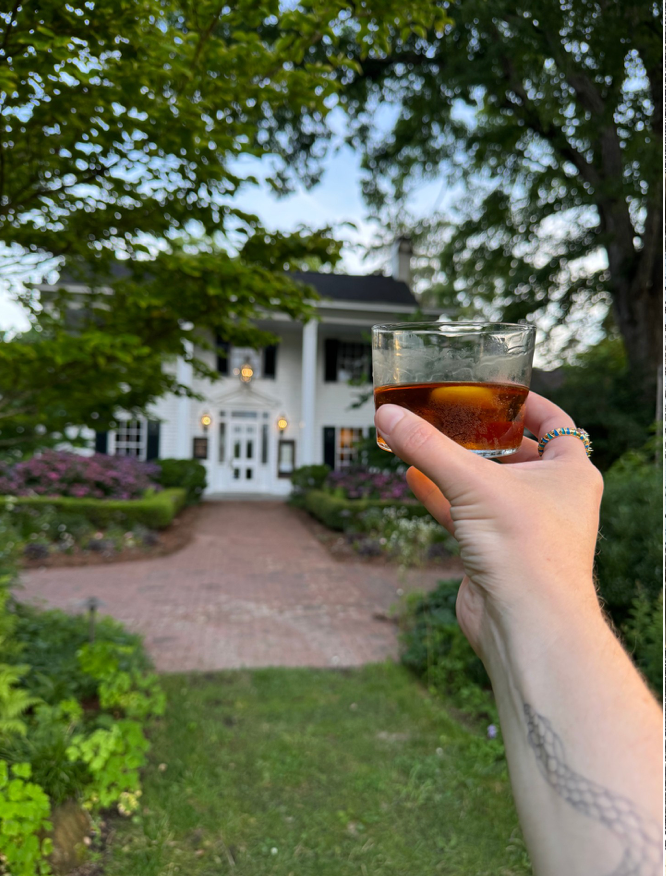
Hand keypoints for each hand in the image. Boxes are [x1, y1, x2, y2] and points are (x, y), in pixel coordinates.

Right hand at [374, 392, 603, 658]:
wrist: (527, 625)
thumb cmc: (526, 552)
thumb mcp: (473, 483)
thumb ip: (427, 447)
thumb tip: (388, 415)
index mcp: (570, 473)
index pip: (555, 424)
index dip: (527, 405)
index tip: (498, 392)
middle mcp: (552, 498)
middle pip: (516, 454)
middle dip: (484, 438)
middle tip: (453, 416)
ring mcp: (523, 527)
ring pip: (486, 486)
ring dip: (456, 467)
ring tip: (425, 443)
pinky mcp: (496, 552)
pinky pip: (466, 514)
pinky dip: (441, 497)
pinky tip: (413, 479)